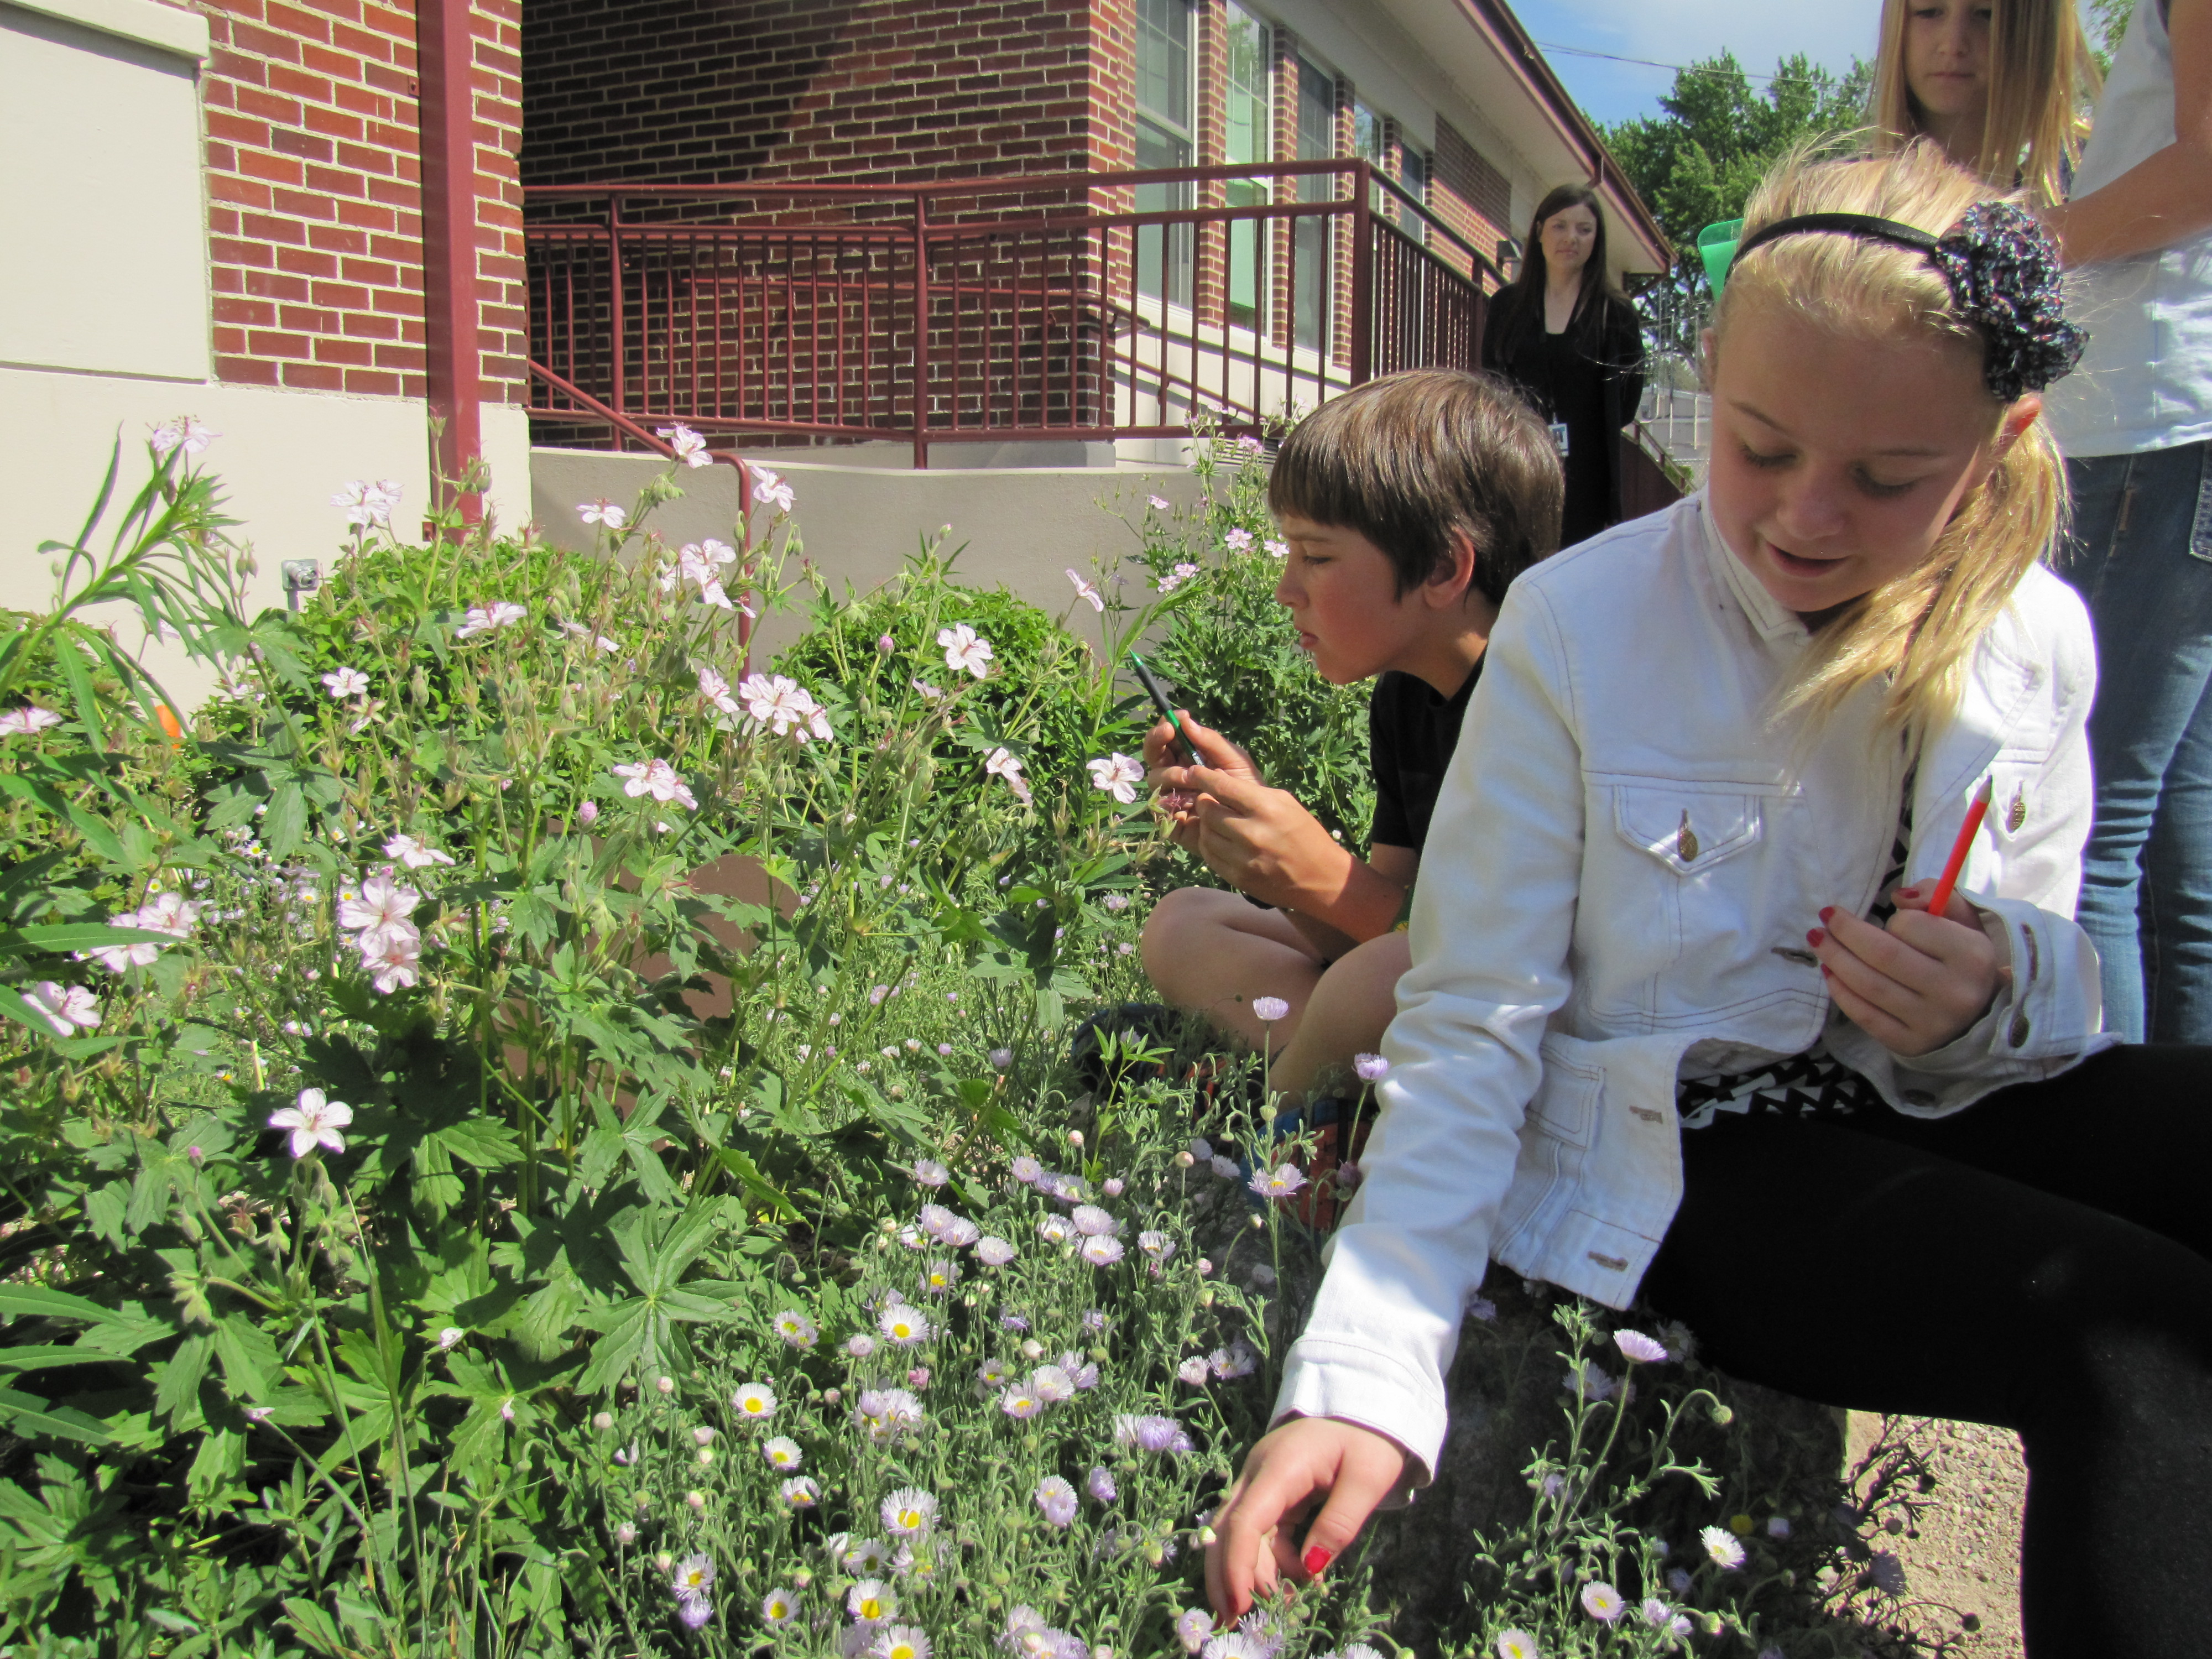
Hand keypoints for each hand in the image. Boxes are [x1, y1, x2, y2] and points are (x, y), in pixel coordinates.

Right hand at [1144, 711, 1258, 844]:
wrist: (1254, 824)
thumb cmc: (1246, 789)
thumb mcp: (1234, 760)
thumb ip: (1211, 741)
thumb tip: (1186, 720)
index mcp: (1189, 758)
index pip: (1168, 738)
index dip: (1165, 727)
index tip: (1172, 721)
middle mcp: (1176, 775)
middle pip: (1153, 754)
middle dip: (1157, 741)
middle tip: (1168, 733)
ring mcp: (1171, 796)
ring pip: (1154, 779)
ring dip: (1170, 773)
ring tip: (1190, 779)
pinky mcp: (1171, 820)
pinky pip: (1159, 807)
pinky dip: (1171, 801)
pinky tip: (1188, 802)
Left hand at [1145, 713, 1347, 908]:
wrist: (1321, 878)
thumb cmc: (1304, 833)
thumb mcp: (1284, 802)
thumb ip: (1250, 791)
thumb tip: (1216, 777)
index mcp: (1266, 808)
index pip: (1221, 787)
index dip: (1202, 777)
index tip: (1194, 772)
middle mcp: (1253, 833)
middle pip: (1208, 810)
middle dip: (1204, 801)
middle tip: (1209, 800)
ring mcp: (1243, 858)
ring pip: (1205, 833)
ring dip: (1206, 824)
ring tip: (1216, 821)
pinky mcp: (1238, 877)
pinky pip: (1210, 855)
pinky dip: (1210, 844)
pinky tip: (1220, 840)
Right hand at [1206, 1417, 1406, 1625]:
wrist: (1365, 1408)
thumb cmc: (1369, 1440)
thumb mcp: (1367, 1481)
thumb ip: (1339, 1524)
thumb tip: (1310, 1571)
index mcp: (1280, 1466)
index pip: (1245, 1520)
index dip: (1238, 1565)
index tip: (1241, 1606)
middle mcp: (1259, 1473)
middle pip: (1226, 1529)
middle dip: (1227, 1577)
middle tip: (1235, 1621)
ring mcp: (1261, 1482)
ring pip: (1240, 1534)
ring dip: (1255, 1573)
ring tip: (1285, 1604)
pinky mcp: (1271, 1493)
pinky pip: (1261, 1532)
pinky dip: (1273, 1561)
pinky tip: (1296, 1580)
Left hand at [1810, 883, 2009, 1056]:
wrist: (1980, 1015)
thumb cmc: (1963, 959)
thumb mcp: (1962, 920)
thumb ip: (1935, 895)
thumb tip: (1898, 897)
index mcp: (1972, 956)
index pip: (1913, 926)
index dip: (1892, 918)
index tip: (1885, 917)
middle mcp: (1954, 992)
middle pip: (1884, 955)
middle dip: (1845, 932)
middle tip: (1824, 917)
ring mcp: (1931, 1023)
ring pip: (1869, 986)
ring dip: (1835, 959)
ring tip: (1818, 940)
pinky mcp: (1910, 1044)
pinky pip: (1865, 1016)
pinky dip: (1841, 992)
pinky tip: (1829, 972)